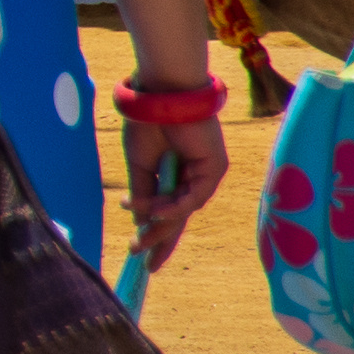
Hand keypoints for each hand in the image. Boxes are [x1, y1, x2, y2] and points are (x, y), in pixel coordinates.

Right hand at [126, 105, 233, 266]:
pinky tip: (156, 211)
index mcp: (175, 176)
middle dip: (160, 239)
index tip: (139, 252)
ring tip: (139, 238)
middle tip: (141, 257)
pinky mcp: (214, 168)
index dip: (155, 233)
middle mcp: (194, 178)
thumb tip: (139, 220)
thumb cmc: (148, 124)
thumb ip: (143, 193)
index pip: (169, 212)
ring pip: (185, 210)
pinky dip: (175, 206)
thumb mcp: (140, 165)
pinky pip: (195, 196)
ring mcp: (206, 175)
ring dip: (161, 225)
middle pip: (179, 217)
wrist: (159, 96)